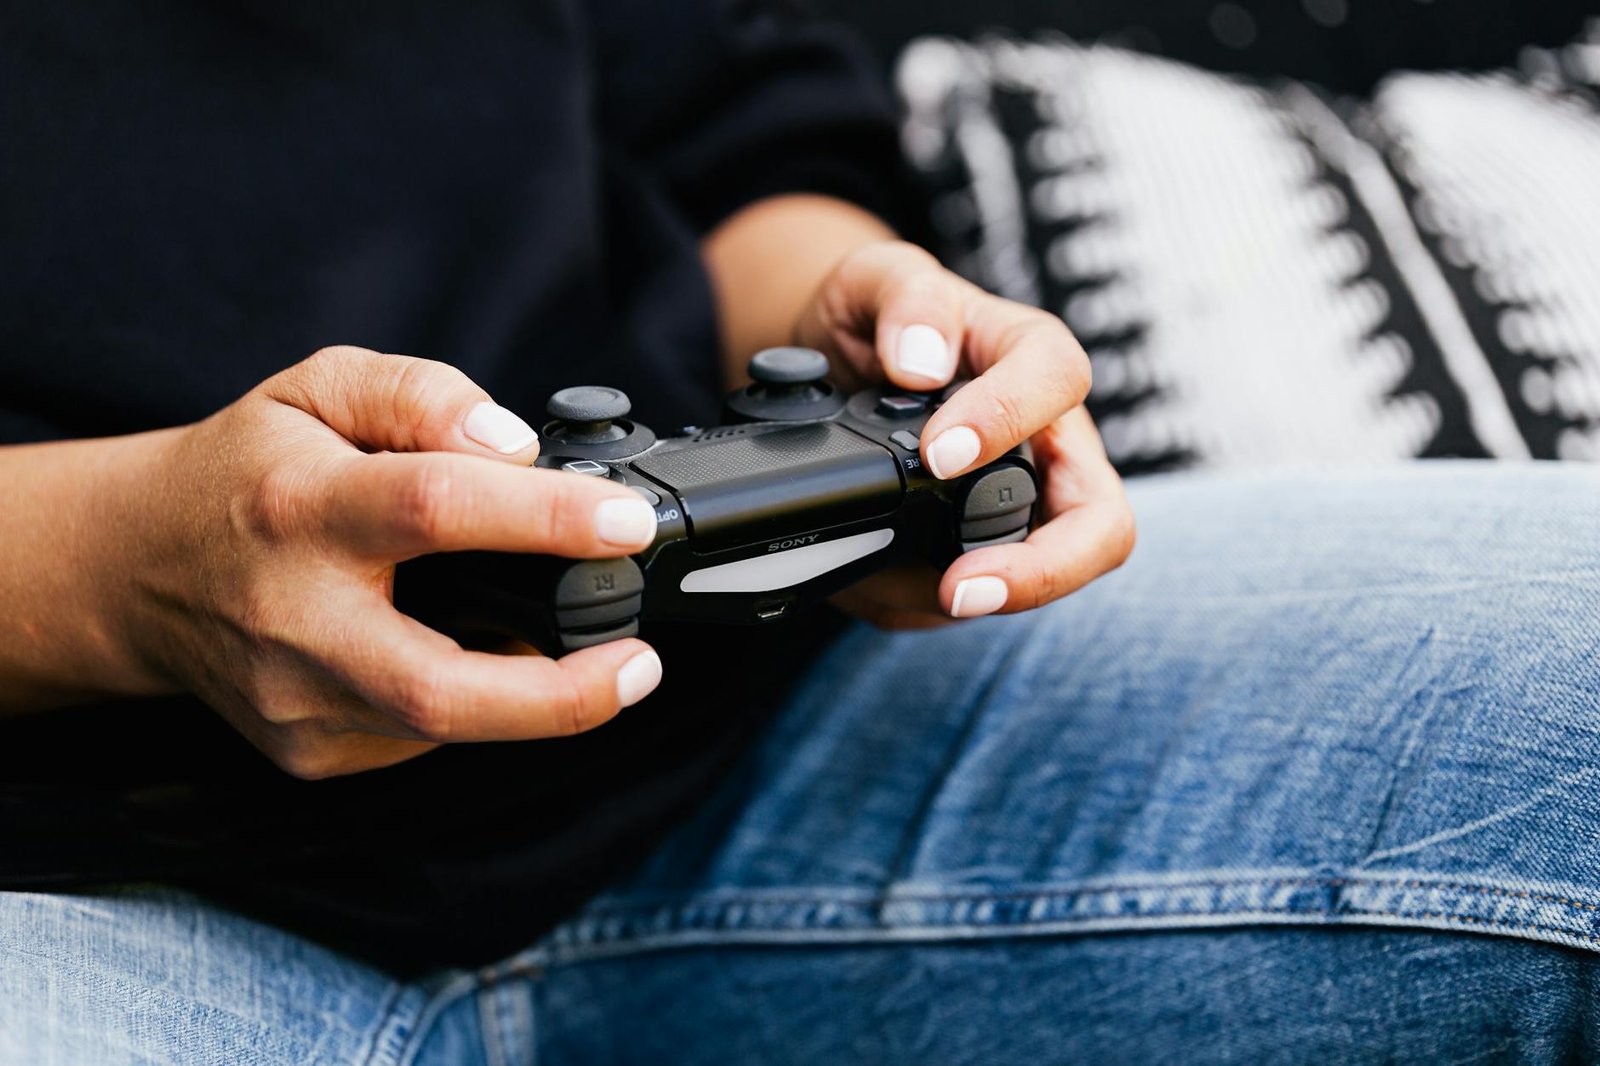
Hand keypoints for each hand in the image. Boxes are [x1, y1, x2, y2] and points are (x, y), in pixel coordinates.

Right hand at [116, 346, 664, 777]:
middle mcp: (293, 619)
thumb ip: (424, 397)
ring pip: (441, 728)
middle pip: (438, 687)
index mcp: (301, 508)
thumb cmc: (249, 471)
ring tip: (592, 656)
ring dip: (536, 702)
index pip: (434, 509)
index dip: (546, 519)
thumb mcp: (322, 389)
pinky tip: (487, 662)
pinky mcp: (308, 750)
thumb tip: (515, 449)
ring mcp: (296, 701)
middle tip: (640, 664)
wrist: (140, 569)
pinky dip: (478, 704)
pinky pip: (423, 739)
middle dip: (561, 695)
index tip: (627, 523)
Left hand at [793, 241, 1134, 627]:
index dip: (1007, 420)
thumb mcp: (876, 276)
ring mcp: (1027, 502)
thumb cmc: (877, 316)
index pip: (1058, 381)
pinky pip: (979, 592)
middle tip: (961, 588)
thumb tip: (921, 360)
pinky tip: (876, 583)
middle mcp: (1049, 440)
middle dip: (1044, 568)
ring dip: (983, 598)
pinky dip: (925, 603)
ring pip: (1051, 572)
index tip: (938, 453)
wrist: (837, 361)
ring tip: (899, 591)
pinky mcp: (985, 549)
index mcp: (1030, 357)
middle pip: (1100, 519)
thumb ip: (904, 299)